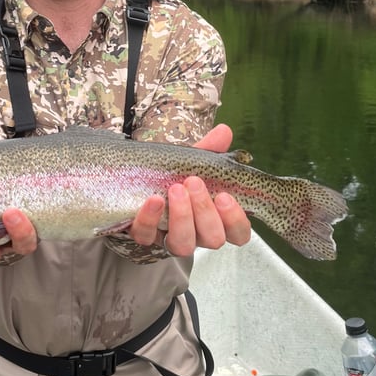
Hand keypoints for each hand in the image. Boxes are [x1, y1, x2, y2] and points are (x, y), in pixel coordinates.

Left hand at [128, 124, 251, 255]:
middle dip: (205, 211)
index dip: (236, 220)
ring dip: (182, 217)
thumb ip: (209, 150)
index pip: (239, 233)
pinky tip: (153, 200)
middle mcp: (198, 235)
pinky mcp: (145, 236)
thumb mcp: (193, 162)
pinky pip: (147, 236)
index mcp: (217, 220)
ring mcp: (171, 238)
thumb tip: (224, 131)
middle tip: (194, 182)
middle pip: (213, 239)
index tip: (225, 196)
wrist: (136, 178)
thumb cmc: (175, 175)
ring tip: (175, 189)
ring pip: (183, 245)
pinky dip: (150, 218)